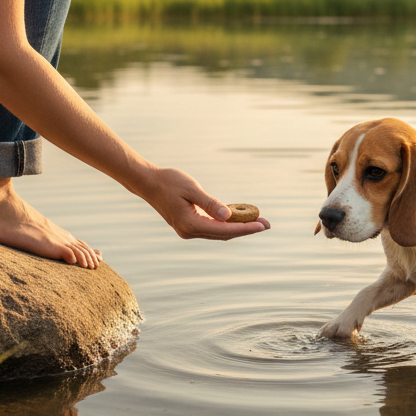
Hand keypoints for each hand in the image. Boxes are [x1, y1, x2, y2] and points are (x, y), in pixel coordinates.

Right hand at [139, 166, 270, 240]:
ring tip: (258, 222)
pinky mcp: (188, 226)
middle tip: (267, 224)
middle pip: (224, 234)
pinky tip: (238, 219)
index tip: (263, 225)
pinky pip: (212, 229)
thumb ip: (210, 203)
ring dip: (238, 228)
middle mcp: (189, 232)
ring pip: (219, 233)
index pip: (224, 229)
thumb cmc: (169, 182)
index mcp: (190, 224)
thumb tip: (228, 216)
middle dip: (246, 229)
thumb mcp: (192, 189)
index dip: (245, 228)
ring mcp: (188, 231)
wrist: (148, 183)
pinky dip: (226, 225)